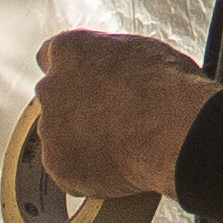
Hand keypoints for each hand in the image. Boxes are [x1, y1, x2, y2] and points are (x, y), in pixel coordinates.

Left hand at [32, 30, 222, 200]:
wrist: (172, 131)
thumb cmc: (167, 89)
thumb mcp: (142, 51)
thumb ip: (113, 59)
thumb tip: (120, 70)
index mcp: (70, 51)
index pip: (51, 57)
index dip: (73, 72)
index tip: (88, 82)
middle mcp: (51, 87)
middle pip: (53, 98)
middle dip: (75, 108)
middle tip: (110, 118)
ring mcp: (50, 128)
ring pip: (58, 137)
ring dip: (79, 141)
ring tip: (120, 146)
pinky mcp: (56, 165)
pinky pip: (67, 170)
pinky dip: (85, 172)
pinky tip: (116, 166)